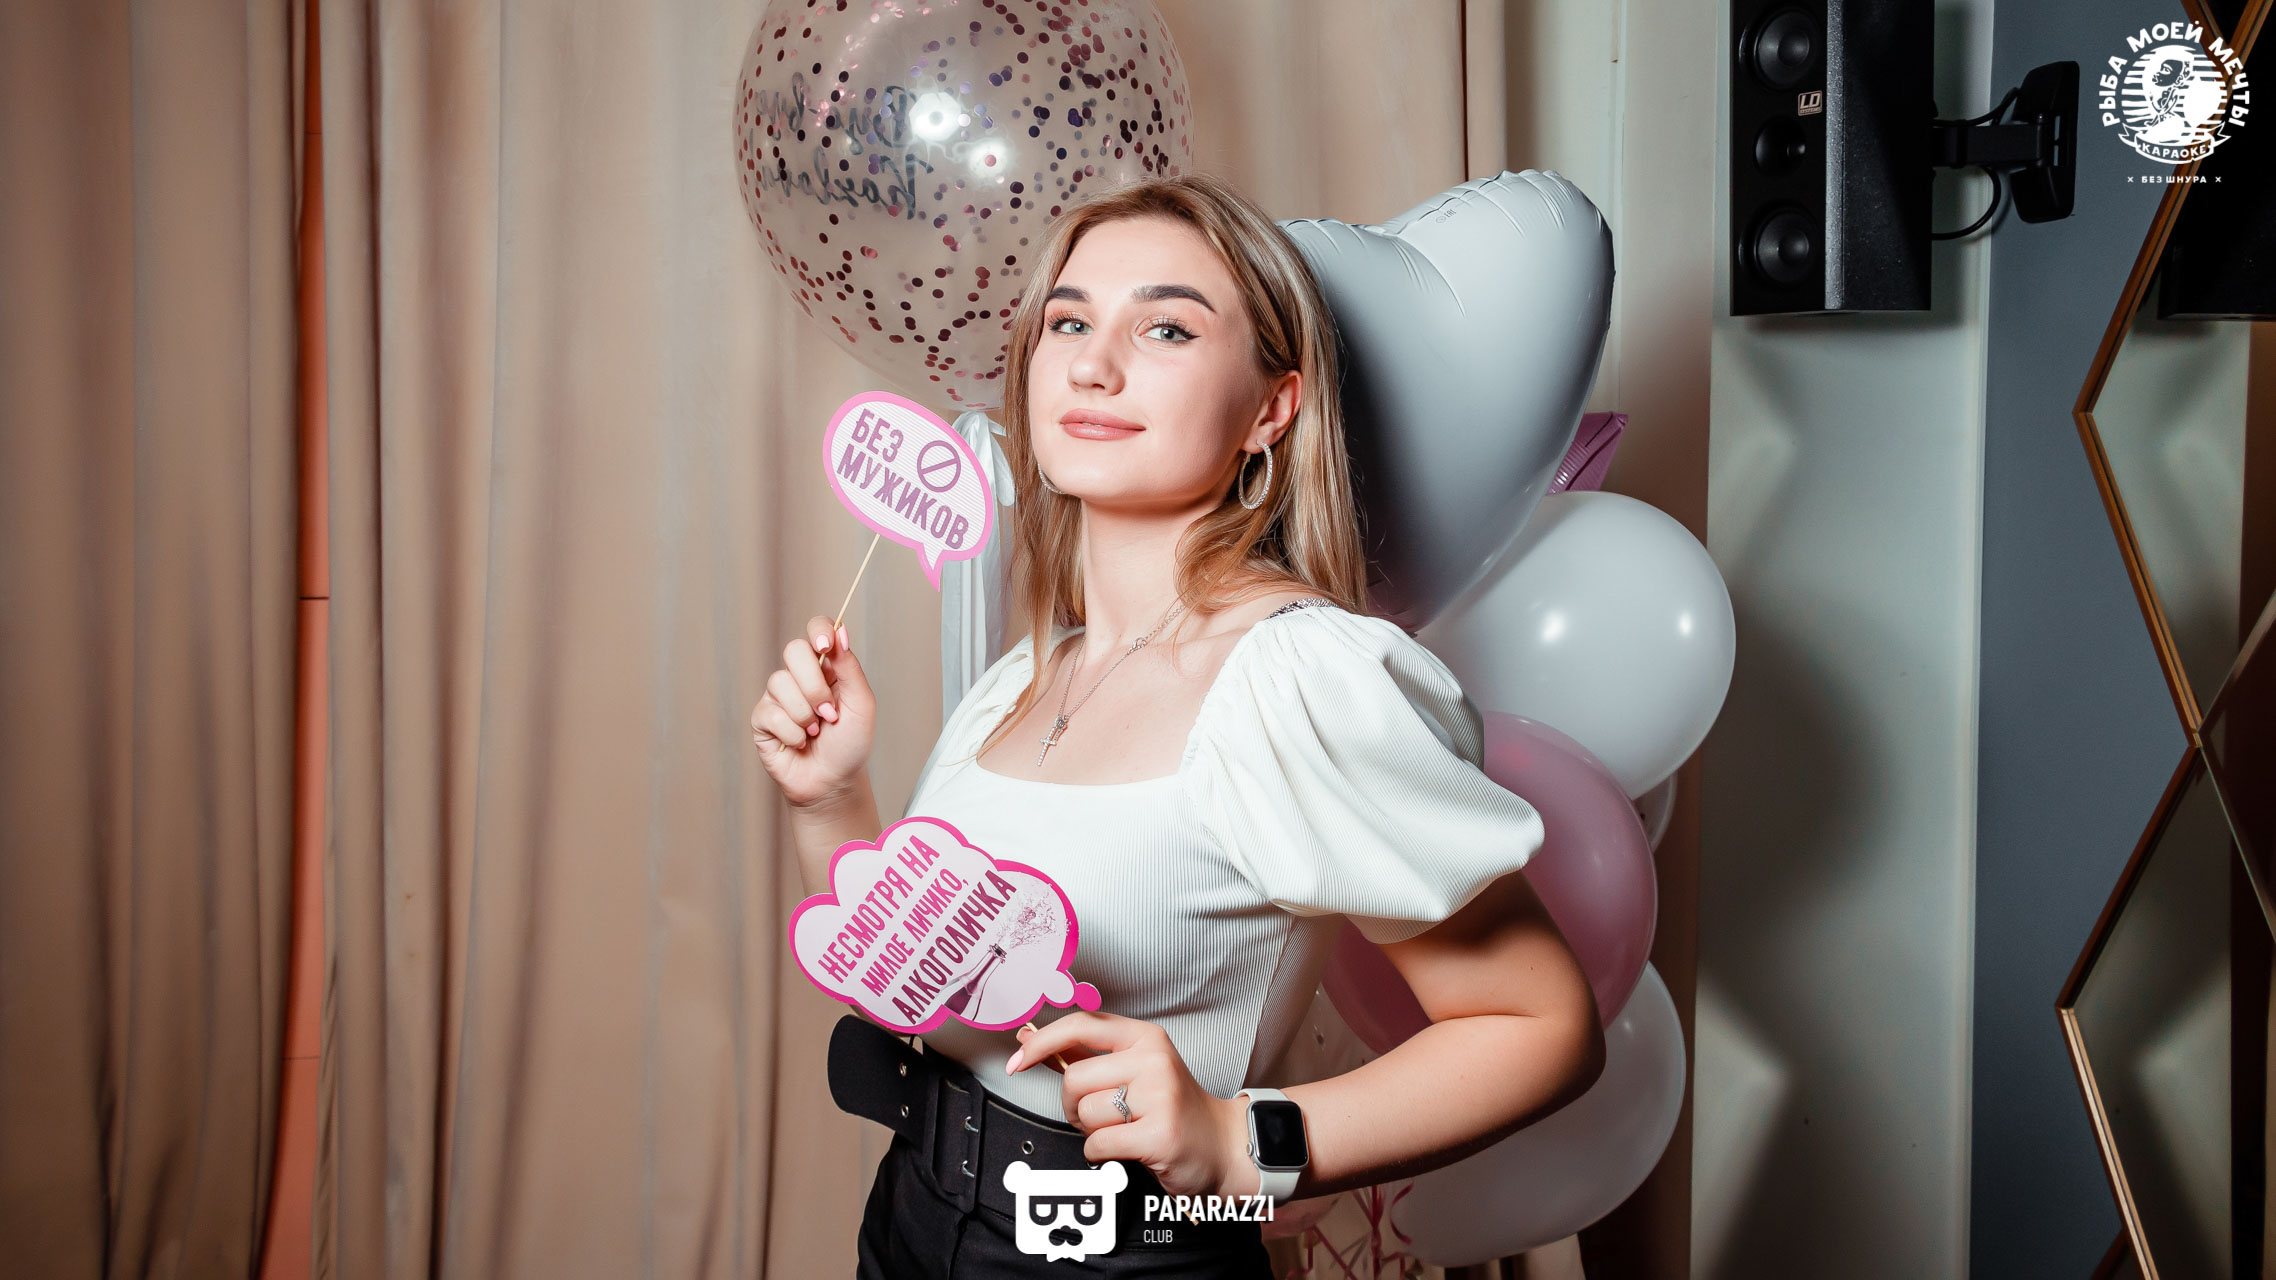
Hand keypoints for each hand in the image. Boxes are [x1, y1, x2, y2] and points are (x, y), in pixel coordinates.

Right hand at [750, 615, 876, 810]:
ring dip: (805, 715)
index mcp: (827, 667)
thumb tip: (840, 632)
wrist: (833, 782)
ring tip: (816, 732)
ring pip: (780, 683)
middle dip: (814, 685)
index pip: (817, 630)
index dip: (818, 631)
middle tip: (829, 712)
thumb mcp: (862, 705)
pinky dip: (792, 733)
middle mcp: (800, 677)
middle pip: (794, 650)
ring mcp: (778, 696)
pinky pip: (770, 712)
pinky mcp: (762, 719)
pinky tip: (799, 743)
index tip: (826, 644)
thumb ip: (850, 668)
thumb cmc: (850, 745)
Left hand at [1007, 1013, 1254, 1198]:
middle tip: (1097, 1115)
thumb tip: (1030, 1039)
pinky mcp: (1159, 1134)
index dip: (1041, 1042)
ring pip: (1085, 1113)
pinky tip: (1126, 1148)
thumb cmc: (1172, 1109)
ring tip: (1121, 1130)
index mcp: (1144, 1037)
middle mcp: (1153, 1060)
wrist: (1222, 1146)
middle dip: (1073, 1105)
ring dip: (1091, 1131)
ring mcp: (1159, 1096)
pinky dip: (1100, 1154)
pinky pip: (1098, 1144)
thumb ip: (1085, 1055)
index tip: (1018, 1060)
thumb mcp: (1135, 1070)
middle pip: (1074, 1079)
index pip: (1080, 1025)